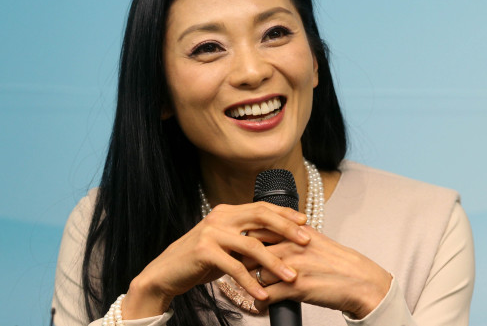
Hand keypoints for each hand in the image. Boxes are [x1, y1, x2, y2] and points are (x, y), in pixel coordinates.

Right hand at [121, 202, 310, 318]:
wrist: (165, 273)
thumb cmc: (200, 260)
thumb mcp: (226, 244)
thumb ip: (246, 238)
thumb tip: (277, 239)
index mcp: (228, 211)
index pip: (262, 207)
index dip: (285, 214)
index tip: (306, 222)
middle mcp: (220, 217)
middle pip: (261, 218)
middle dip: (287, 229)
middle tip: (306, 241)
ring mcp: (212, 232)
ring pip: (252, 245)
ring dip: (274, 262)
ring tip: (291, 276)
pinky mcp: (205, 251)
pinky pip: (235, 268)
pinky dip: (251, 282)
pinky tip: (263, 294)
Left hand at [243, 225, 391, 318]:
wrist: (360, 281)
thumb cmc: (339, 263)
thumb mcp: (315, 240)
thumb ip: (293, 237)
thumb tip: (273, 238)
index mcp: (295, 232)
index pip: (257, 229)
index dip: (245, 240)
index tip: (238, 248)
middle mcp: (291, 245)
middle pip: (251, 252)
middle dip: (241, 262)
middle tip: (237, 270)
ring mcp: (292, 266)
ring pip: (254, 274)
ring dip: (248, 284)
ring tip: (248, 289)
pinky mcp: (294, 288)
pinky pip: (264, 296)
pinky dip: (259, 302)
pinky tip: (260, 304)